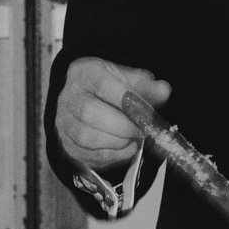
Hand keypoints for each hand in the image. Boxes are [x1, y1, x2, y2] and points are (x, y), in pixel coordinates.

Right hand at [53, 57, 170, 173]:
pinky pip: (87, 155)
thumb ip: (147, 86)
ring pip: (86, 137)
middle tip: (143, 130)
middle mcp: (69, 97)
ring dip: (117, 142)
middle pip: (90, 113)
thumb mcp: (129, 79)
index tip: (146, 111)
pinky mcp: (67, 144)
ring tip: (134, 139)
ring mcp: (64, 122)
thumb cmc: (110, 88)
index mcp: (85, 73)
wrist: (88, 99)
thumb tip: (163, 91)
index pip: (103, 85)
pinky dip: (112, 155)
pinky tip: (126, 148)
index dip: (127, 100)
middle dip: (123, 126)